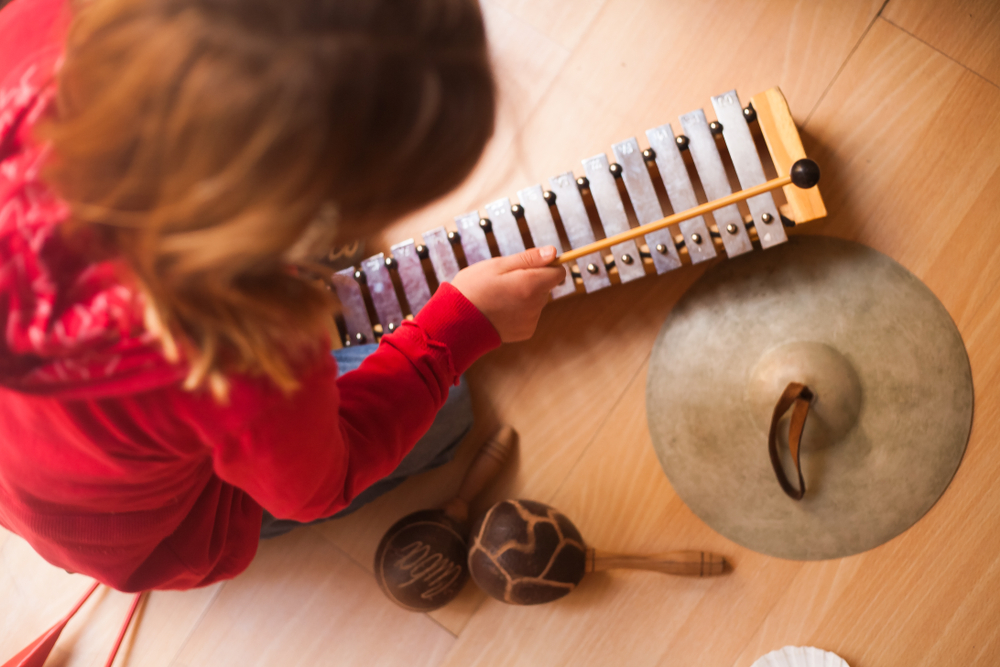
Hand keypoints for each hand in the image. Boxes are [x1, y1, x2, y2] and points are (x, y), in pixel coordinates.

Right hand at [451, 246, 567, 341]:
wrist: (457, 321)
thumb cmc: (474, 287)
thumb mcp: (498, 265)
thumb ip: (529, 258)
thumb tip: (553, 252)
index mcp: (531, 285)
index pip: (559, 272)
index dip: (548, 265)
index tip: (532, 264)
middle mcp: (536, 305)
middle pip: (546, 286)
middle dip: (532, 280)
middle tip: (505, 280)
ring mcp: (532, 320)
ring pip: (537, 301)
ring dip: (525, 296)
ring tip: (499, 296)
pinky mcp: (526, 332)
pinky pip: (530, 315)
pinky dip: (520, 311)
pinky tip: (501, 310)